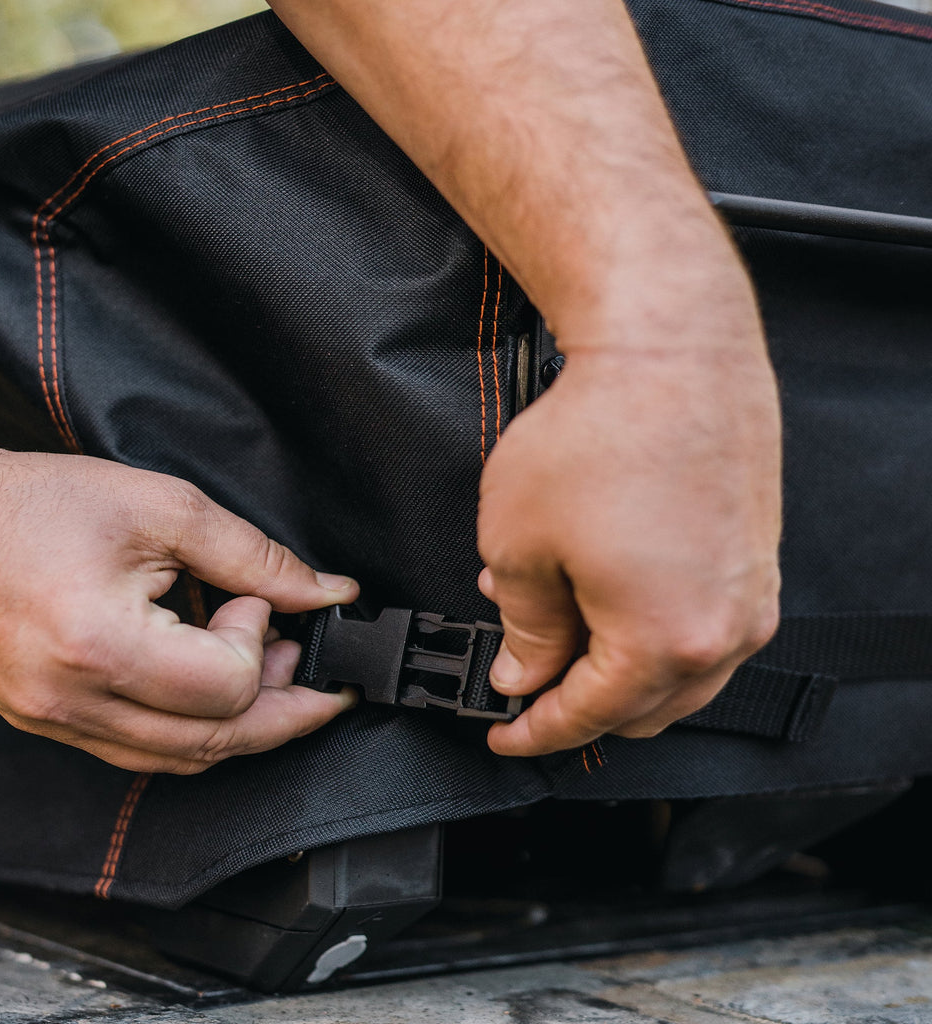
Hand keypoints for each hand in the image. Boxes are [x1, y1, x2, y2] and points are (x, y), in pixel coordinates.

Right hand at [0, 421, 358, 772]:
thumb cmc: (35, 503)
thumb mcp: (162, 508)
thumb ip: (254, 556)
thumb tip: (324, 592)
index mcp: (100, 645)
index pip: (225, 686)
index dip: (260, 641)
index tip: (255, 600)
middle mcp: (73, 703)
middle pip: (214, 742)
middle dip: (286, 713)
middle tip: (322, 681)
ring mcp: (56, 722)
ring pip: (180, 759)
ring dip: (243, 725)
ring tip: (274, 675)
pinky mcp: (48, 722)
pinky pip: (140, 751)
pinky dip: (193, 729)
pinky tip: (215, 691)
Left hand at [478, 301, 781, 755]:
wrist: (670, 350)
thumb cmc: (598, 433)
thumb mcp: (521, 544)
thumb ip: (525, 628)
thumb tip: (526, 672)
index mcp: (664, 642)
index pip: (590, 716)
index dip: (537, 731)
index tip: (507, 732)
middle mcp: (723, 631)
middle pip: (642, 707)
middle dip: (577, 698)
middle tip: (526, 673)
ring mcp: (748, 595)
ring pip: (676, 672)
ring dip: (614, 663)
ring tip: (556, 617)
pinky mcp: (754, 559)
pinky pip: (700, 624)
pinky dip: (650, 627)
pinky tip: (602, 588)